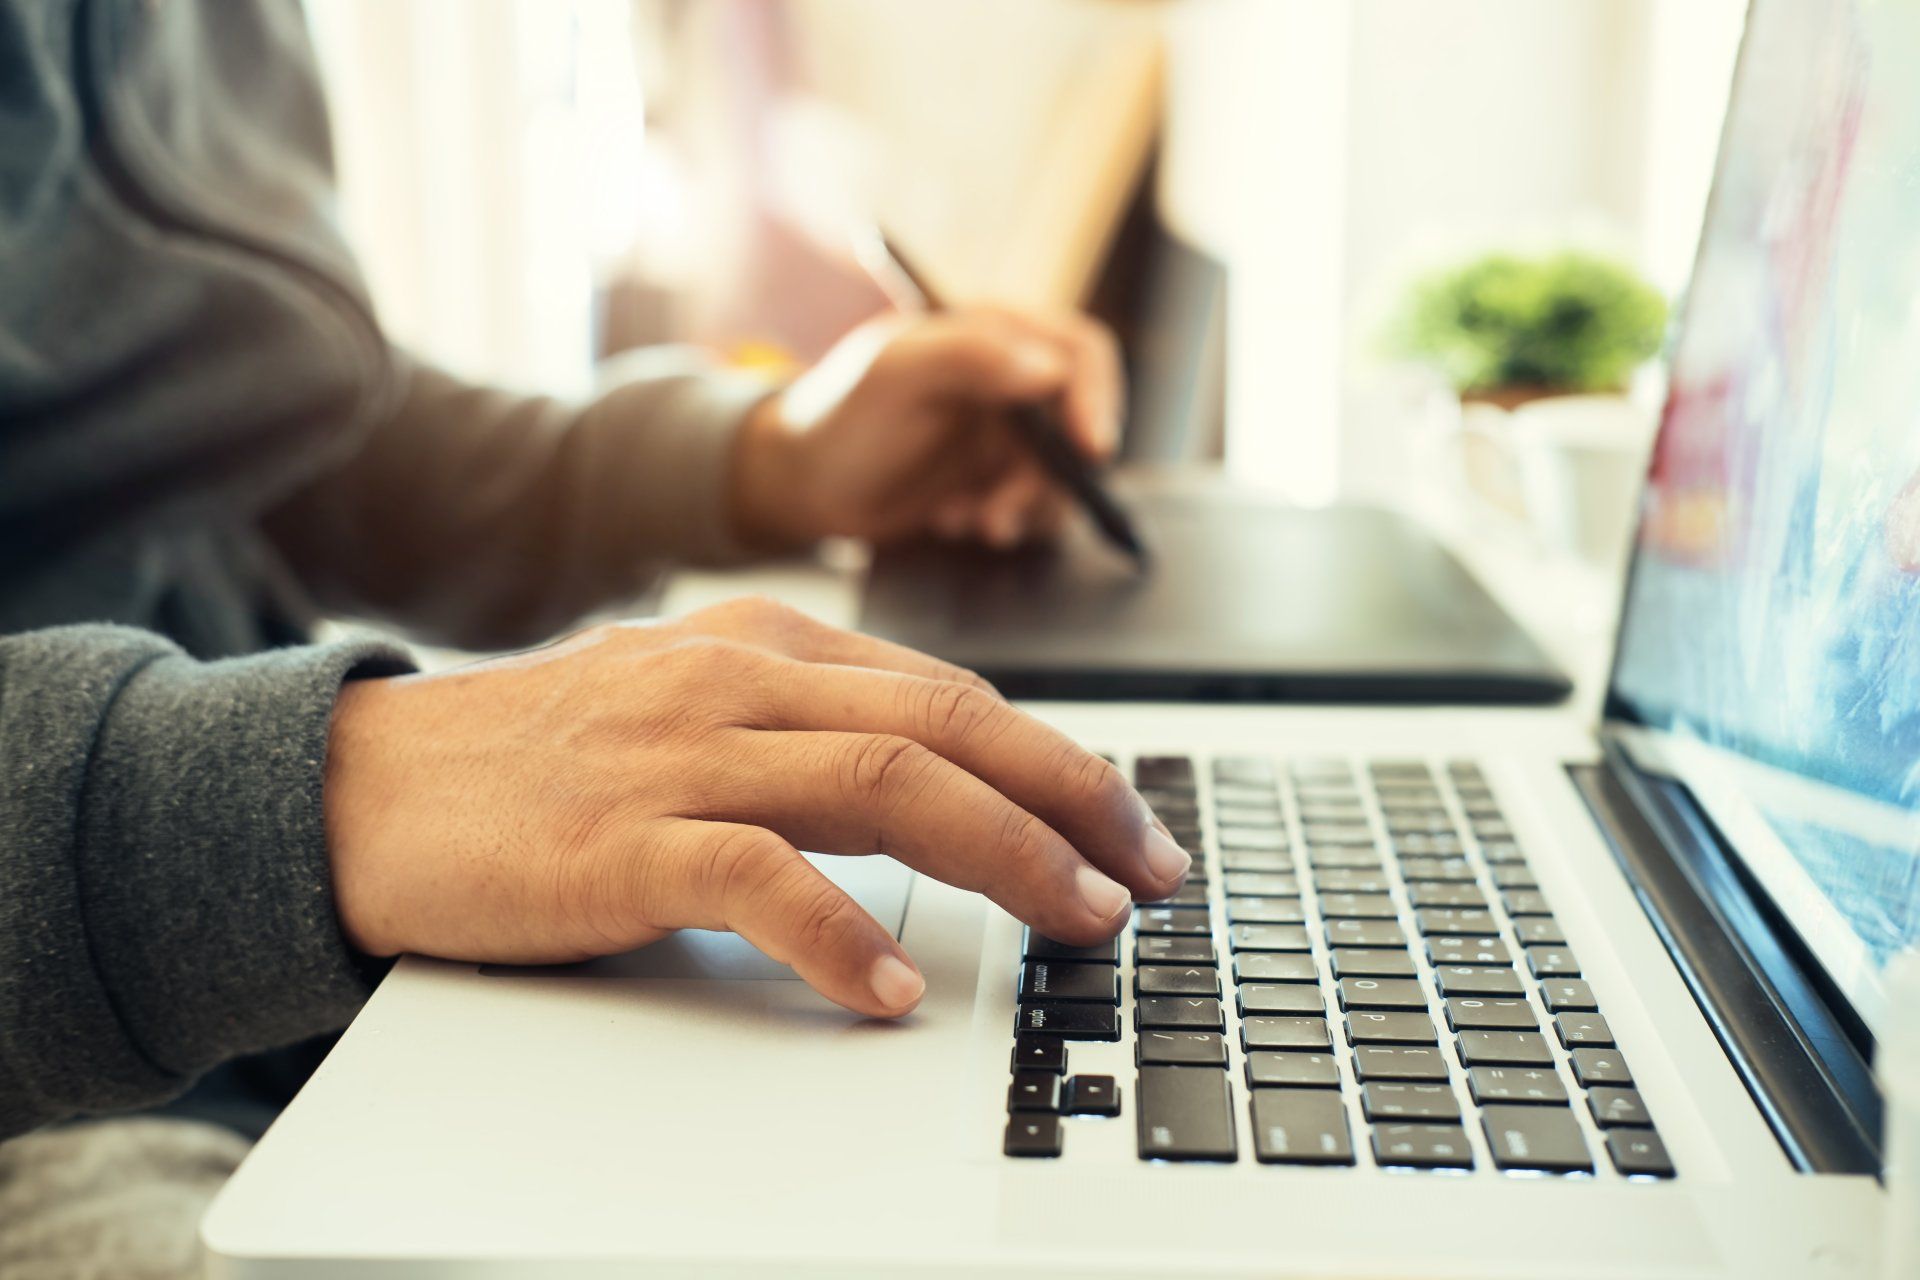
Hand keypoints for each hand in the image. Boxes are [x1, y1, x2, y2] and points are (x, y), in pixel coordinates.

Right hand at [324, 597, 1188, 1017]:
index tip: (1125, 824)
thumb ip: (801, 726)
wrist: (364, 786)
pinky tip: (892, 990)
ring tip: (1077, 920)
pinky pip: (761, 875)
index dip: (1056, 760)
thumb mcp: (687, 707)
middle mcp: (736, 679)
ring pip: (887, 785)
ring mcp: (679, 753)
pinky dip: (840, 936)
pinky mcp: (619, 840)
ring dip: (1006, 857)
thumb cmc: (536, 761)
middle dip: (1073, 800)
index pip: (948, 692)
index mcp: (762, 644)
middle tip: (1149, 872)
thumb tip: (936, 781)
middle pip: (948, 726)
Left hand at [728, 307, 1122, 548]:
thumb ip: (968, 356)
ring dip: (1022, 507)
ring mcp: (1008, 431)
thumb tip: (1051, 368)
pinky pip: (1036, 506)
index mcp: (995, 331)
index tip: (1090, 452)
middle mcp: (1012, 377)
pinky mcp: (998, 477)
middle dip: (1049, 477)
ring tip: (964, 521)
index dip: (1095, 399)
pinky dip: (1005, 521)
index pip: (1079, 353)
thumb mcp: (893, 374)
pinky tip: (952, 521)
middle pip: (1079, 424)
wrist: (799, 482)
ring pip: (1062, 474)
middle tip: (999, 515)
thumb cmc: (837, 414)